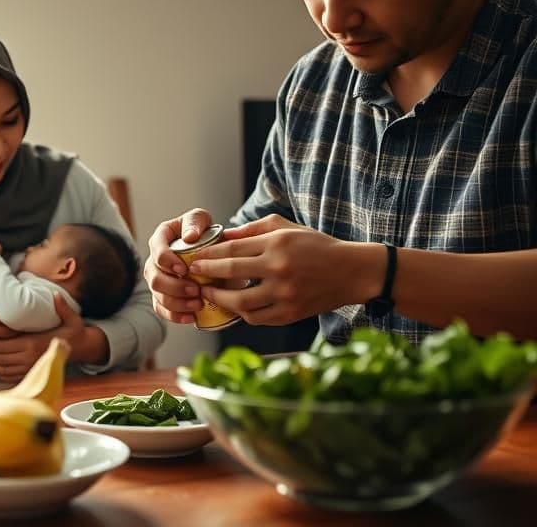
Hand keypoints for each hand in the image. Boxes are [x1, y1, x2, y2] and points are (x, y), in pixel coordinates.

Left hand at [0, 293, 100, 382]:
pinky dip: (0, 374)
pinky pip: (11, 377)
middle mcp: (29, 358)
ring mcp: (30, 368)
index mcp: (33, 343)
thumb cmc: (73, 332)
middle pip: (0, 358)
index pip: (5, 345)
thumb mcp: (72, 318)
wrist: (81, 349)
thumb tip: (55, 295)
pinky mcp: (31, 374)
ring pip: (3, 369)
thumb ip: (62, 308)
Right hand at [143, 208, 213, 323]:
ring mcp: (157, 280)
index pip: (156, 251)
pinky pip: (162, 310)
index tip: (184, 269)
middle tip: (196, 290)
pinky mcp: (163, 296)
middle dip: (175, 287)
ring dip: (177, 303)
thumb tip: (189, 236)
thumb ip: (195, 221)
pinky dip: (175, 316)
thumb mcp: (201, 219)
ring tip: (198, 304)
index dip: (167, 262)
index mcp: (160, 239)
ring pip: (158, 297)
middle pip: (155, 278)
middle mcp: (154, 261)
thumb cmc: (202, 232)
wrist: (210, 252)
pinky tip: (191, 317)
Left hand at [192, 214, 374, 324]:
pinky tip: (233, 306)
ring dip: (219, 298)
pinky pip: (257, 318)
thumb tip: (224, 235)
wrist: (351, 272)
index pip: (232, 249)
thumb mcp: (286, 227)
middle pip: (231, 273)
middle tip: (193, 274)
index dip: (208, 254)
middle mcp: (279, 269)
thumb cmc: (316, 246)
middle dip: (207, 274)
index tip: (195, 258)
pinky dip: (241, 313)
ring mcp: (285, 294)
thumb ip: (253, 229)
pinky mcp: (291, 314)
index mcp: (277, 245)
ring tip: (208, 294)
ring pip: (240, 301)